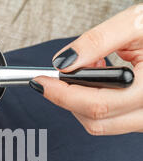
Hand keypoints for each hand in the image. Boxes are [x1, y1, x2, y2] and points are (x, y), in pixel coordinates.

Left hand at [31, 5, 142, 135]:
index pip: (96, 104)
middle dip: (69, 99)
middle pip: (95, 121)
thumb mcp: (137, 23)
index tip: (41, 81)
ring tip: (90, 69)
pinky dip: (94, 103)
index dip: (62, 95)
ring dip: (81, 101)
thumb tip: (64, 62)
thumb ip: (98, 41)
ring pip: (100, 124)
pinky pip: (110, 120)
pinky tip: (99, 79)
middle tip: (61, 75)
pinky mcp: (141, 118)